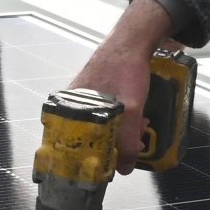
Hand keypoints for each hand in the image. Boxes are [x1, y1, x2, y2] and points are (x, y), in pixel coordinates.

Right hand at [62, 0, 173, 169]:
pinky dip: (120, 120)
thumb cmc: (124, 69)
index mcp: (68, 110)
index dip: (92, 158)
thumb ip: (127, 140)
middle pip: (89, 139)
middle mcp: (71, 106)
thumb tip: (123, 168)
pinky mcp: (95, 94)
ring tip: (140, 127)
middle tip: (134, 143)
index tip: (110, 163)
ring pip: (100, 127)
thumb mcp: (131, 109)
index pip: (71, 147)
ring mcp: (83, 100)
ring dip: (121, 132)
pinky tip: (136, 116)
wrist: (132, 41)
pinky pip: (105, 115)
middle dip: (114, 144)